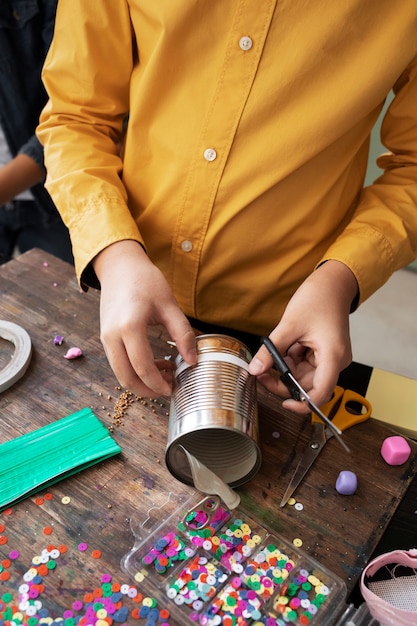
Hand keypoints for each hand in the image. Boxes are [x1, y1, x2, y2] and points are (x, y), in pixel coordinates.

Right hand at [93, 240, 196, 396]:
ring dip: (141, 381)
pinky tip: (154, 363)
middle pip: (126, 378)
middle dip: (148, 390)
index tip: (174, 388)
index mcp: (130, 327)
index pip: (143, 367)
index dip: (158, 384)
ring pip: (120, 374)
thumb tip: (193, 361)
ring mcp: (105, 338)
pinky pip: (118, 363)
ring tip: (165, 375)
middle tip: (169, 389)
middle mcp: (112, 336)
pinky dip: (134, 370)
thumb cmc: (145, 281)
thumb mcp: (169, 305)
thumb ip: (183, 334)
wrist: (119, 266)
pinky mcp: (105, 338)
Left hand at [248, 261, 357, 412]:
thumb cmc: (319, 298)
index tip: (284, 404)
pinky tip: (284, 348)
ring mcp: (330, 357)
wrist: (332, 283)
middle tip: (261, 374)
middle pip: (309, 387)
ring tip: (270, 356)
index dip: (302, 404)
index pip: (321, 393)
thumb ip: (271, 350)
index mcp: (333, 356)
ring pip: (304, 376)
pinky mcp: (323, 353)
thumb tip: (255, 369)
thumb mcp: (289, 325)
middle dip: (284, 383)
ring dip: (285, 371)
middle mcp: (335, 361)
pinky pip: (304, 365)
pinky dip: (291, 361)